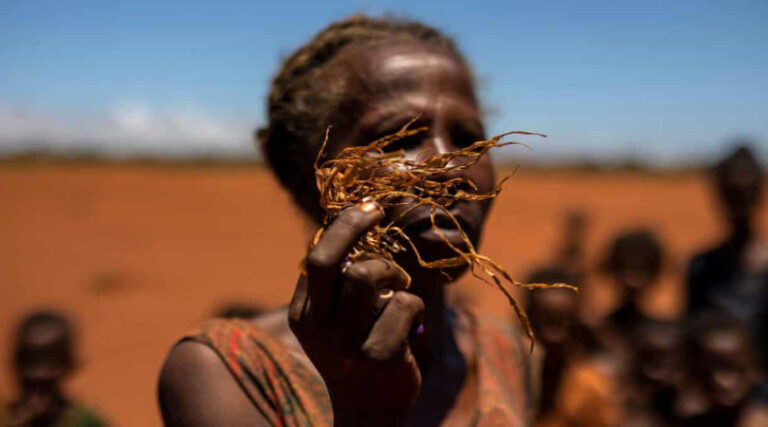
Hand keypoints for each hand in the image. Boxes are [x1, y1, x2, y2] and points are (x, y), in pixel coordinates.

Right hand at [288, 201, 423, 425]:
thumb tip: (351, 224)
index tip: (367, 210)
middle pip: (328, 259)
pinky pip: (404, 303)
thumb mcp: (334, 321)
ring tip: (400, 285)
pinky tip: (412, 320)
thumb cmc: (356, 353)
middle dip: (354, 225)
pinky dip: (415, 303)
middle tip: (377, 211)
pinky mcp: (380, 354)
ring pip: (368, 275)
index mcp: (303, 313)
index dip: (343, 227)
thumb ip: (336, 285)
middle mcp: (318, 327)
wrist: (369, 411)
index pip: (316, 257)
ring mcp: (347, 343)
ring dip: (393, 272)